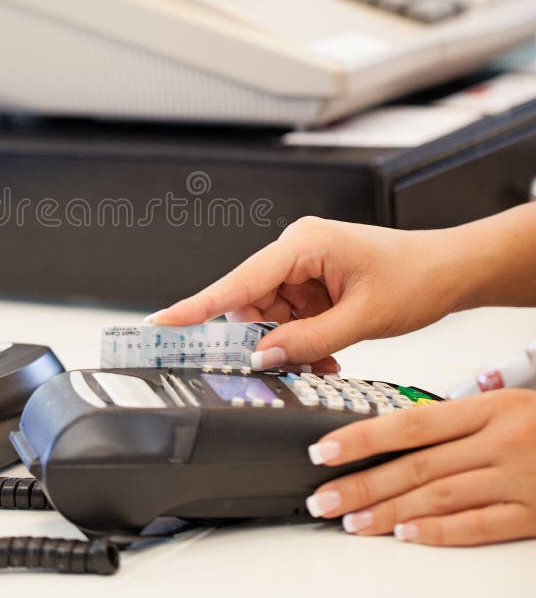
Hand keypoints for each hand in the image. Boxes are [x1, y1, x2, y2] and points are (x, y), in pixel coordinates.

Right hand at [147, 216, 462, 369]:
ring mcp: (302, 268)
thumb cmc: (415, 276)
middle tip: (276, 368)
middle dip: (261, 339)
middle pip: (250, 303)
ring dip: (286, 345)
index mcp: (303, 243)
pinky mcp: (310, 284)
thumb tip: (264, 357)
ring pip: (268, 316)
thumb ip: (309, 340)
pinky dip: (301, 341)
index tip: (163, 323)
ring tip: (320, 361)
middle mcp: (295, 251)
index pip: (239, 280)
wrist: (448, 270)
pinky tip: (324, 354)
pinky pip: (289, 319)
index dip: (198, 306)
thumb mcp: (362, 316)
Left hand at [305, 390, 535, 545]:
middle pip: (417, 466)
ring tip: (352, 520)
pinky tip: (407, 536)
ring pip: (441, 498)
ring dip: (390, 512)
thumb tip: (398, 432)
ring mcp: (520, 479)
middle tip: (324, 497)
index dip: (362, 438)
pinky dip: (441, 533)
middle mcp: (500, 442)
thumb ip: (458, 417)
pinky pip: (482, 526)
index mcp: (488, 408)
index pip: (410, 424)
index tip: (324, 450)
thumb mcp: (507, 404)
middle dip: (363, 483)